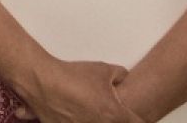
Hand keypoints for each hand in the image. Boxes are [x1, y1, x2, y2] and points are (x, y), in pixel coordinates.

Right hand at [13, 60, 141, 122]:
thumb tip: (124, 78)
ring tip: (90, 109)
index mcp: (114, 114)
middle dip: (116, 119)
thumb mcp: (103, 69)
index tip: (139, 119)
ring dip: (97, 120)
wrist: (44, 82)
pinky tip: (76, 114)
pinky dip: (79, 121)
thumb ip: (120, 74)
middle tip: (109, 111)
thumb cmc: (72, 76)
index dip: (141, 121)